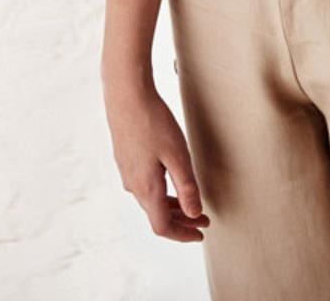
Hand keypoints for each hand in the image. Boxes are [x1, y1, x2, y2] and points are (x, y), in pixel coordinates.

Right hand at [105, 78, 210, 242]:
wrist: (126, 95)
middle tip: (203, 219)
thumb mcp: (177, 155)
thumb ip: (187, 186)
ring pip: (151, 200)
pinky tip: (171, 182)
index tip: (201, 233)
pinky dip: (162, 193)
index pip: (162, 226)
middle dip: (181, 220)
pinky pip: (145, 186)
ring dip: (172, 206)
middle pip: (157, 215)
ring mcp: (127, 172)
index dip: (183, 234)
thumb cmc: (153, 121)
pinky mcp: (126, 159)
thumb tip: (194, 213)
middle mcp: (133, 184)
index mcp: (146, 188)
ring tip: (191, 203)